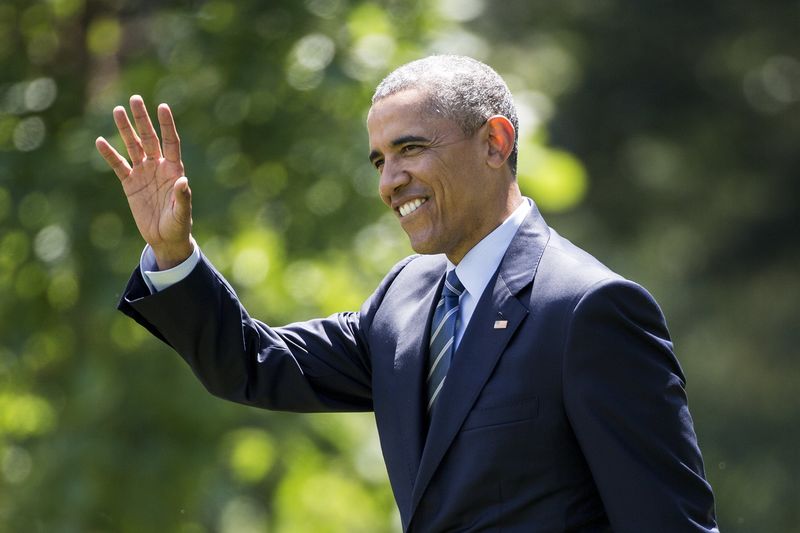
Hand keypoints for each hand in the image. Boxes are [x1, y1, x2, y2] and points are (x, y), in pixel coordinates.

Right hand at [96, 95, 193, 269]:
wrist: (165, 238)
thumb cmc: (178, 225)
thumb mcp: (182, 213)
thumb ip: (182, 196)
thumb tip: (183, 180)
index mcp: (174, 170)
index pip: (171, 142)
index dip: (166, 125)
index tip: (162, 106)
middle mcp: (158, 167)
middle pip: (149, 138)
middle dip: (142, 120)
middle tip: (134, 99)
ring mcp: (143, 173)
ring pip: (132, 146)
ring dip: (125, 130)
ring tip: (117, 110)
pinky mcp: (130, 184)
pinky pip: (118, 166)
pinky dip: (109, 155)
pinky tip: (100, 141)